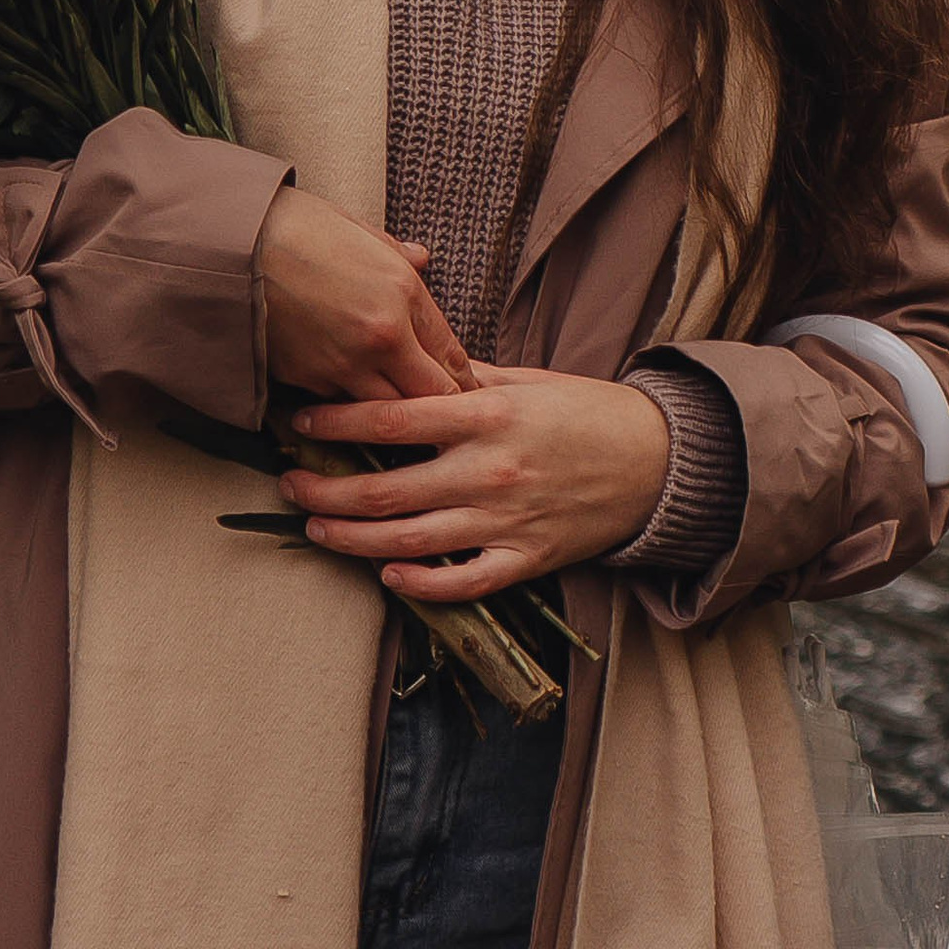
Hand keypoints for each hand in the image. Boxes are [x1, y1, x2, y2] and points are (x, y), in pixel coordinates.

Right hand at [258, 185, 472, 404]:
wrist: (235, 244)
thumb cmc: (299, 226)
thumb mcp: (361, 231)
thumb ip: (398, 254)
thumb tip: (422, 258)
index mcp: (403, 292)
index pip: (452, 354)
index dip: (462, 379)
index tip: (462, 388)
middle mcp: (383, 335)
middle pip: (430, 395)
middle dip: (438, 406)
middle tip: (439, 414)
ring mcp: (344, 363)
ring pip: (388, 412)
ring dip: (393, 414)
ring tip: (398, 420)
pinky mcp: (307, 380)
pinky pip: (341, 405)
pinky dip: (348, 405)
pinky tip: (349, 404)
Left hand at [281, 361, 671, 601]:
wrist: (658, 462)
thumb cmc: (588, 413)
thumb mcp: (527, 380)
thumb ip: (466, 378)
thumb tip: (410, 364)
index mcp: (488, 416)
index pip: (393, 419)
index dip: (338, 421)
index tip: (300, 421)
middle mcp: (490, 471)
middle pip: (387, 489)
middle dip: (327, 489)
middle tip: (290, 483)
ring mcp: (506, 522)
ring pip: (410, 541)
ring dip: (353, 537)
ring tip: (317, 526)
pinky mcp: (526, 560)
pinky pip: (462, 583)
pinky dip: (420, 584)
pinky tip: (387, 573)